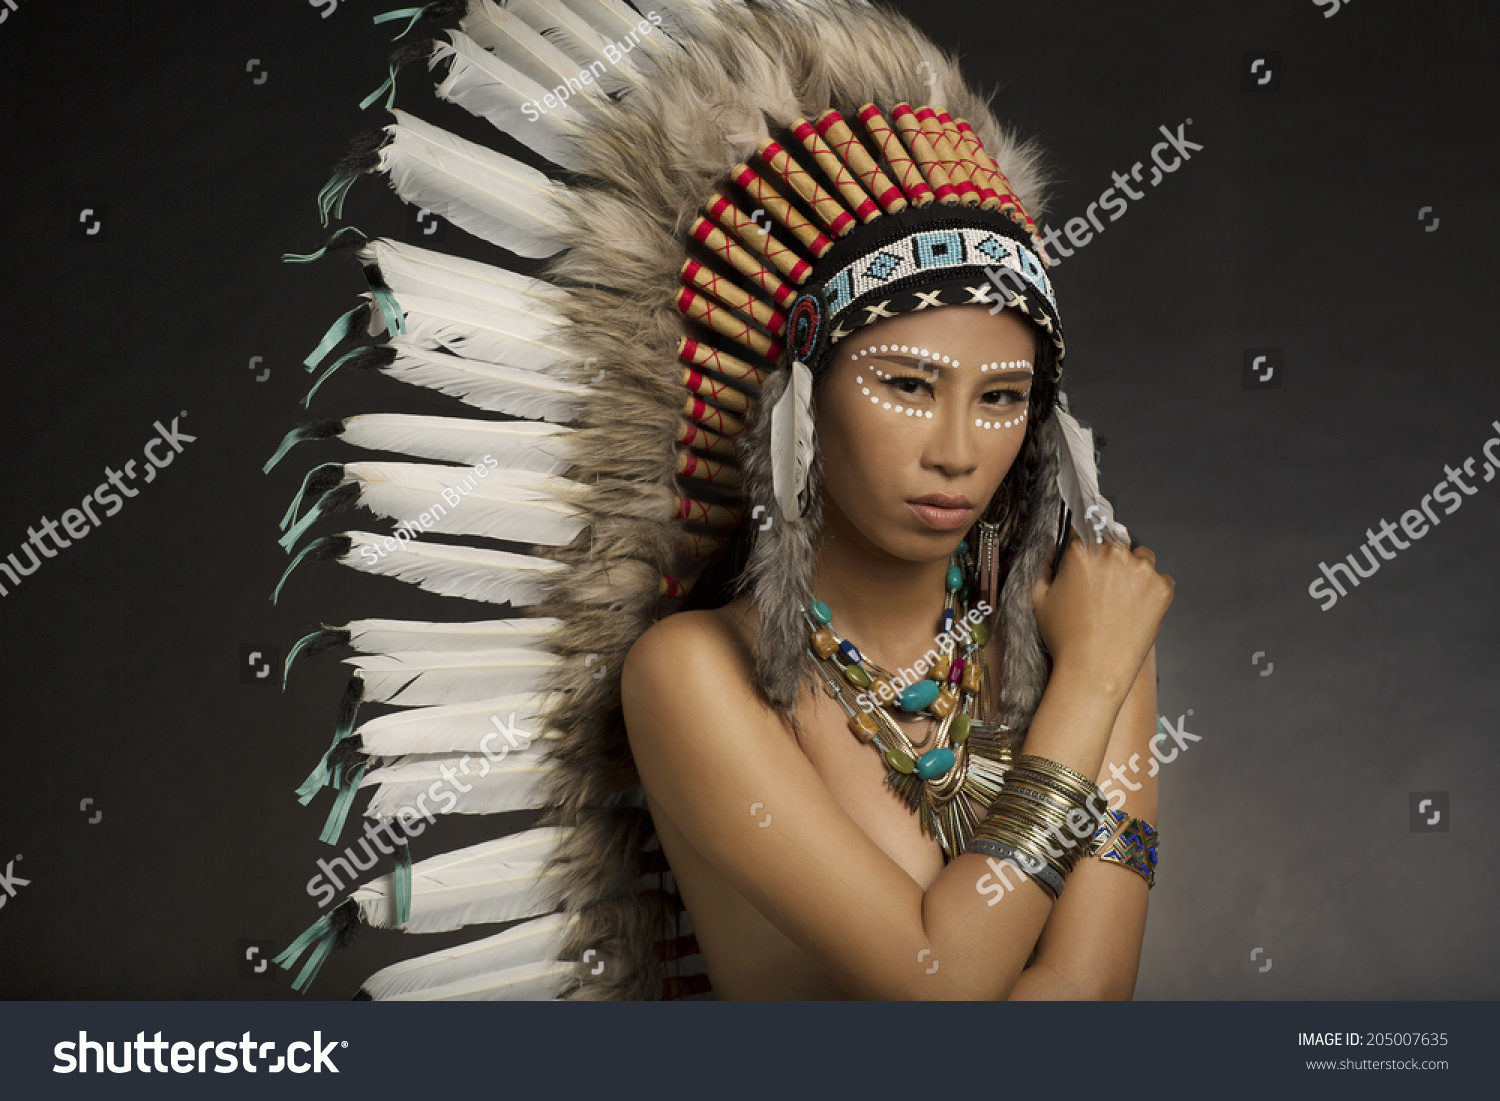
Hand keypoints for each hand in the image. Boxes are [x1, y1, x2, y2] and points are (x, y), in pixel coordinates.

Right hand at [1030, 531, 1172, 701]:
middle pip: (1114, 541)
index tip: (1087, 557)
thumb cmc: (1065, 639)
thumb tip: (1052, 552)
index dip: (1084, 545)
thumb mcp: (1039, 600)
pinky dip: (1152, 590)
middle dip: (1109, 558)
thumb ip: (1043, 568)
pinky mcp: (1162, 588)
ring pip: (1141, 557)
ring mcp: (1142, 570)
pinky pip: (1161, 579)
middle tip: (1103, 587)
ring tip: (1122, 599)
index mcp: (1082, 552)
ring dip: (1134, 570)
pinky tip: (1136, 610)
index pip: (1084, 529)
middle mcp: (1114, 554)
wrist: (1094, 670)